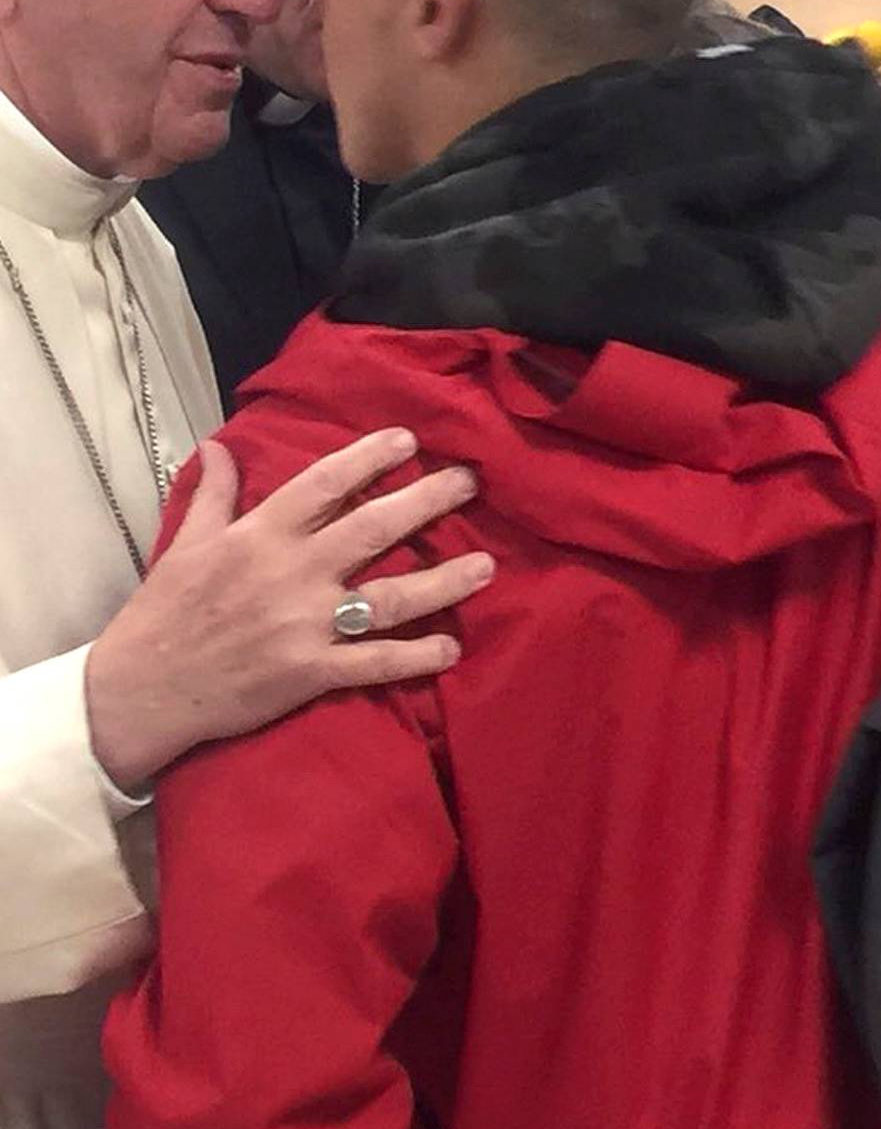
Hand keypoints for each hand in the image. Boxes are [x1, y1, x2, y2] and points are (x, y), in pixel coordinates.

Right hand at [86, 428, 493, 791]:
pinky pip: (376, 663)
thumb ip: (215, 494)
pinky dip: (417, 656)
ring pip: (390, 597)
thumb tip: (220, 446)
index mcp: (261, 535)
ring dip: (443, 582)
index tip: (409, 442)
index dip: (370, 459)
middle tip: (469, 482)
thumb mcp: (188, 542)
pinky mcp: (313, 672)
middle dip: (427, 501)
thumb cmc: (167, 610)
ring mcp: (307, 624)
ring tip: (486, 567)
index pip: (326, 484)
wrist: (146, 686)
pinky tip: (452, 647)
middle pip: (373, 529)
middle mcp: (293, 573)